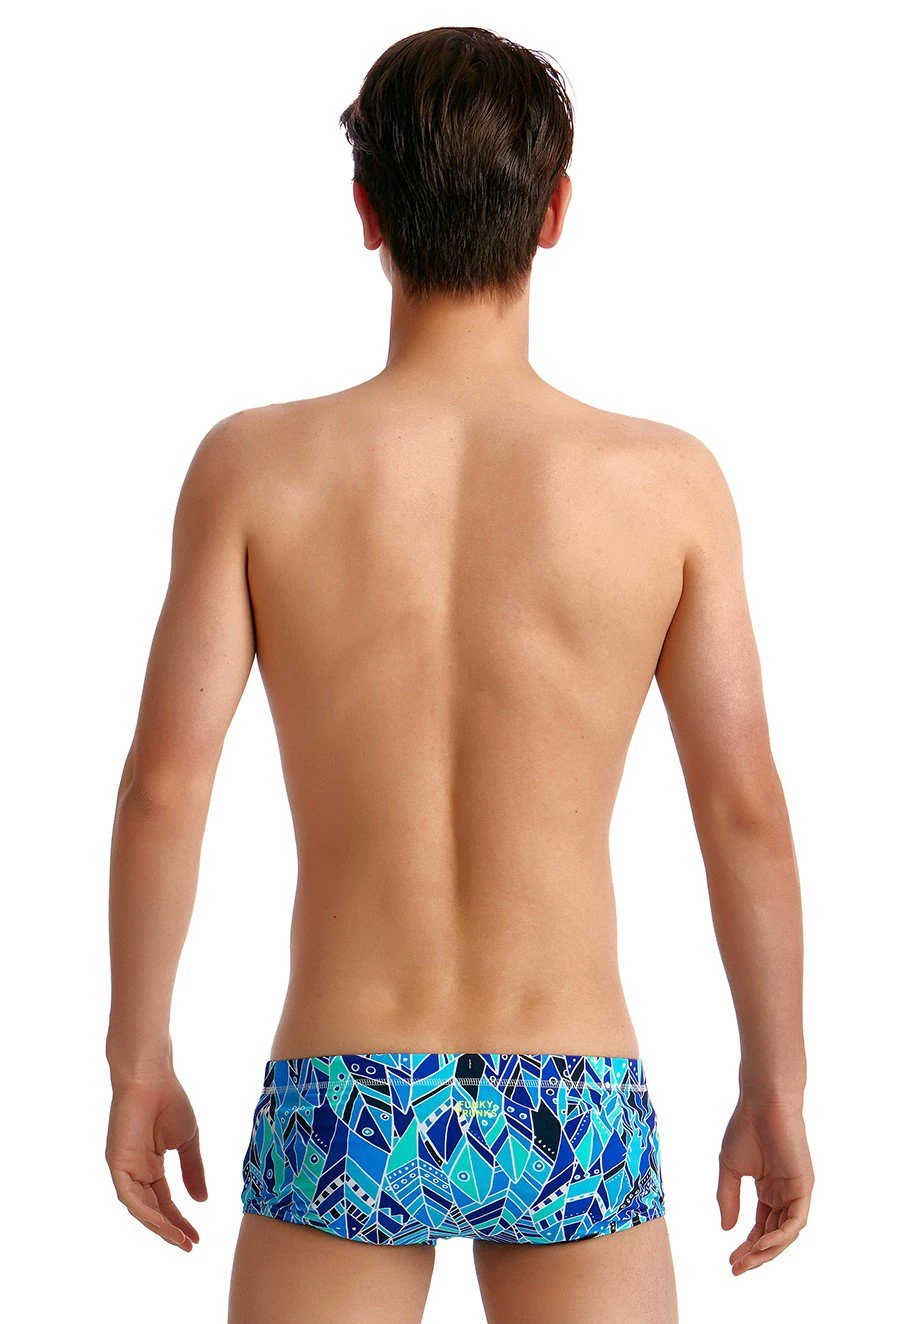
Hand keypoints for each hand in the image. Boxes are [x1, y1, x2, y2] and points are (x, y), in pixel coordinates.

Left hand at [105, 1071, 207, 1250]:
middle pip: (153, 1210)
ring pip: (140, 1208)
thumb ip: (193, 1171)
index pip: (165, 1201)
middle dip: (170, 1229)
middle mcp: (136, 1172)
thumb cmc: (169, 1102)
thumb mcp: (187, 1142)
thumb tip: (202, 1201)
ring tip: (179, 1239)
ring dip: (159, 1226)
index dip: (180, 1220)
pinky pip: (129, 1196)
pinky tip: (160, 1222)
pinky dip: (144, 1211)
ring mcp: (125, 1169)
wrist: (152, 1078)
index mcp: (151, 1166)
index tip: (197, 1237)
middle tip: (190, 1245)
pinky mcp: (117, 1163)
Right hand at [717, 1098, 812, 1274]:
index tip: (731, 1261)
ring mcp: (796, 1192)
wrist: (762, 1103)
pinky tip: (762, 1244)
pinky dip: (781, 1236)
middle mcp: (784, 1194)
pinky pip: (796, 1221)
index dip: (747, 1245)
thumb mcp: (729, 1169)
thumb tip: (727, 1229)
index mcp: (769, 1190)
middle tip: (737, 1268)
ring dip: (767, 1251)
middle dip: (756, 1254)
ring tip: (747, 1261)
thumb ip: (728, 1198)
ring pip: (786, 1233)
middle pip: (774, 1235)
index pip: (762, 1227)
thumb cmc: (745, 1128)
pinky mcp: (804, 1186)